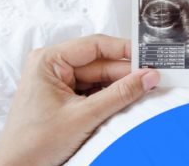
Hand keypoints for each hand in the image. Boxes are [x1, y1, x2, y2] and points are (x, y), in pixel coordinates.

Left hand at [0, 35, 159, 165]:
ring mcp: (57, 83)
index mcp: (49, 60)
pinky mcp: (63, 99)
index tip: (149, 55)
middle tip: (153, 78)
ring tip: (144, 91)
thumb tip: (147, 76)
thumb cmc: (34, 143)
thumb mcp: (84, 116)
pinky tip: (127, 102)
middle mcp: (52, 67)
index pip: (95, 45)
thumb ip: (120, 94)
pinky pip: (92, 92)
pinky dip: (109, 98)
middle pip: (99, 63)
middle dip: (126, 73)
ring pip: (98, 79)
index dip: (124, 49)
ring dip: (119, 87)